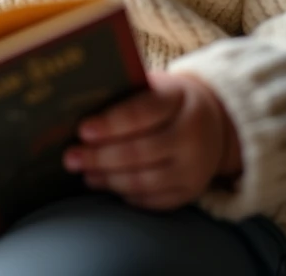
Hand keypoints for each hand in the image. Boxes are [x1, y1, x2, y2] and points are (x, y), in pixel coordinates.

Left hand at [62, 71, 241, 210]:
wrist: (214, 121)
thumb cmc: (169, 100)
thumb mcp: (157, 86)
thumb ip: (128, 94)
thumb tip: (80, 106)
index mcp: (180, 98)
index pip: (143, 112)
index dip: (111, 123)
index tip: (83, 130)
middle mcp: (192, 134)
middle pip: (141, 151)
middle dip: (101, 156)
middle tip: (71, 157)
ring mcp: (194, 167)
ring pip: (145, 179)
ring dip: (109, 178)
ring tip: (85, 173)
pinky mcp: (191, 191)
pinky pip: (154, 199)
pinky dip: (127, 195)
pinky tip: (107, 186)